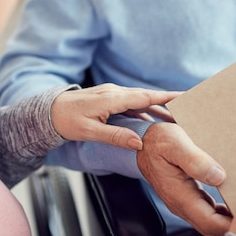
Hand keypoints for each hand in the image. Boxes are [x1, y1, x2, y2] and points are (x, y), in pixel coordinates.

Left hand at [51, 84, 179, 149]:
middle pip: (147, 97)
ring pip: (140, 100)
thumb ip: (115, 136)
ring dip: (157, 107)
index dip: (166, 98)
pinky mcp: (109, 99)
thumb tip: (139, 143)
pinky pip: (132, 103)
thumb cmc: (66, 121)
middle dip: (168, 102)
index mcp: (112, 99)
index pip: (145, 97)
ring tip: (176, 116)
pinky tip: (152, 118)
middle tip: (188, 108)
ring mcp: (112, 95)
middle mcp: (115, 93)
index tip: (185, 96)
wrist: (48, 111)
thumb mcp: (90, 132)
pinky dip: (145, 109)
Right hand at [137, 122, 231, 235]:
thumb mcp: (175, 144)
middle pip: (213, 229)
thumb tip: (219, 176)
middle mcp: (183, 204)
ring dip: (231, 221)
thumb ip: (195, 161)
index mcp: (180, 196)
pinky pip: (210, 212)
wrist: (142, 141)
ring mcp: (186, 203)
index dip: (231, 227)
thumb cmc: (158, 140)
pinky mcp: (190, 197)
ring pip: (212, 222)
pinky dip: (225, 212)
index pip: (209, 223)